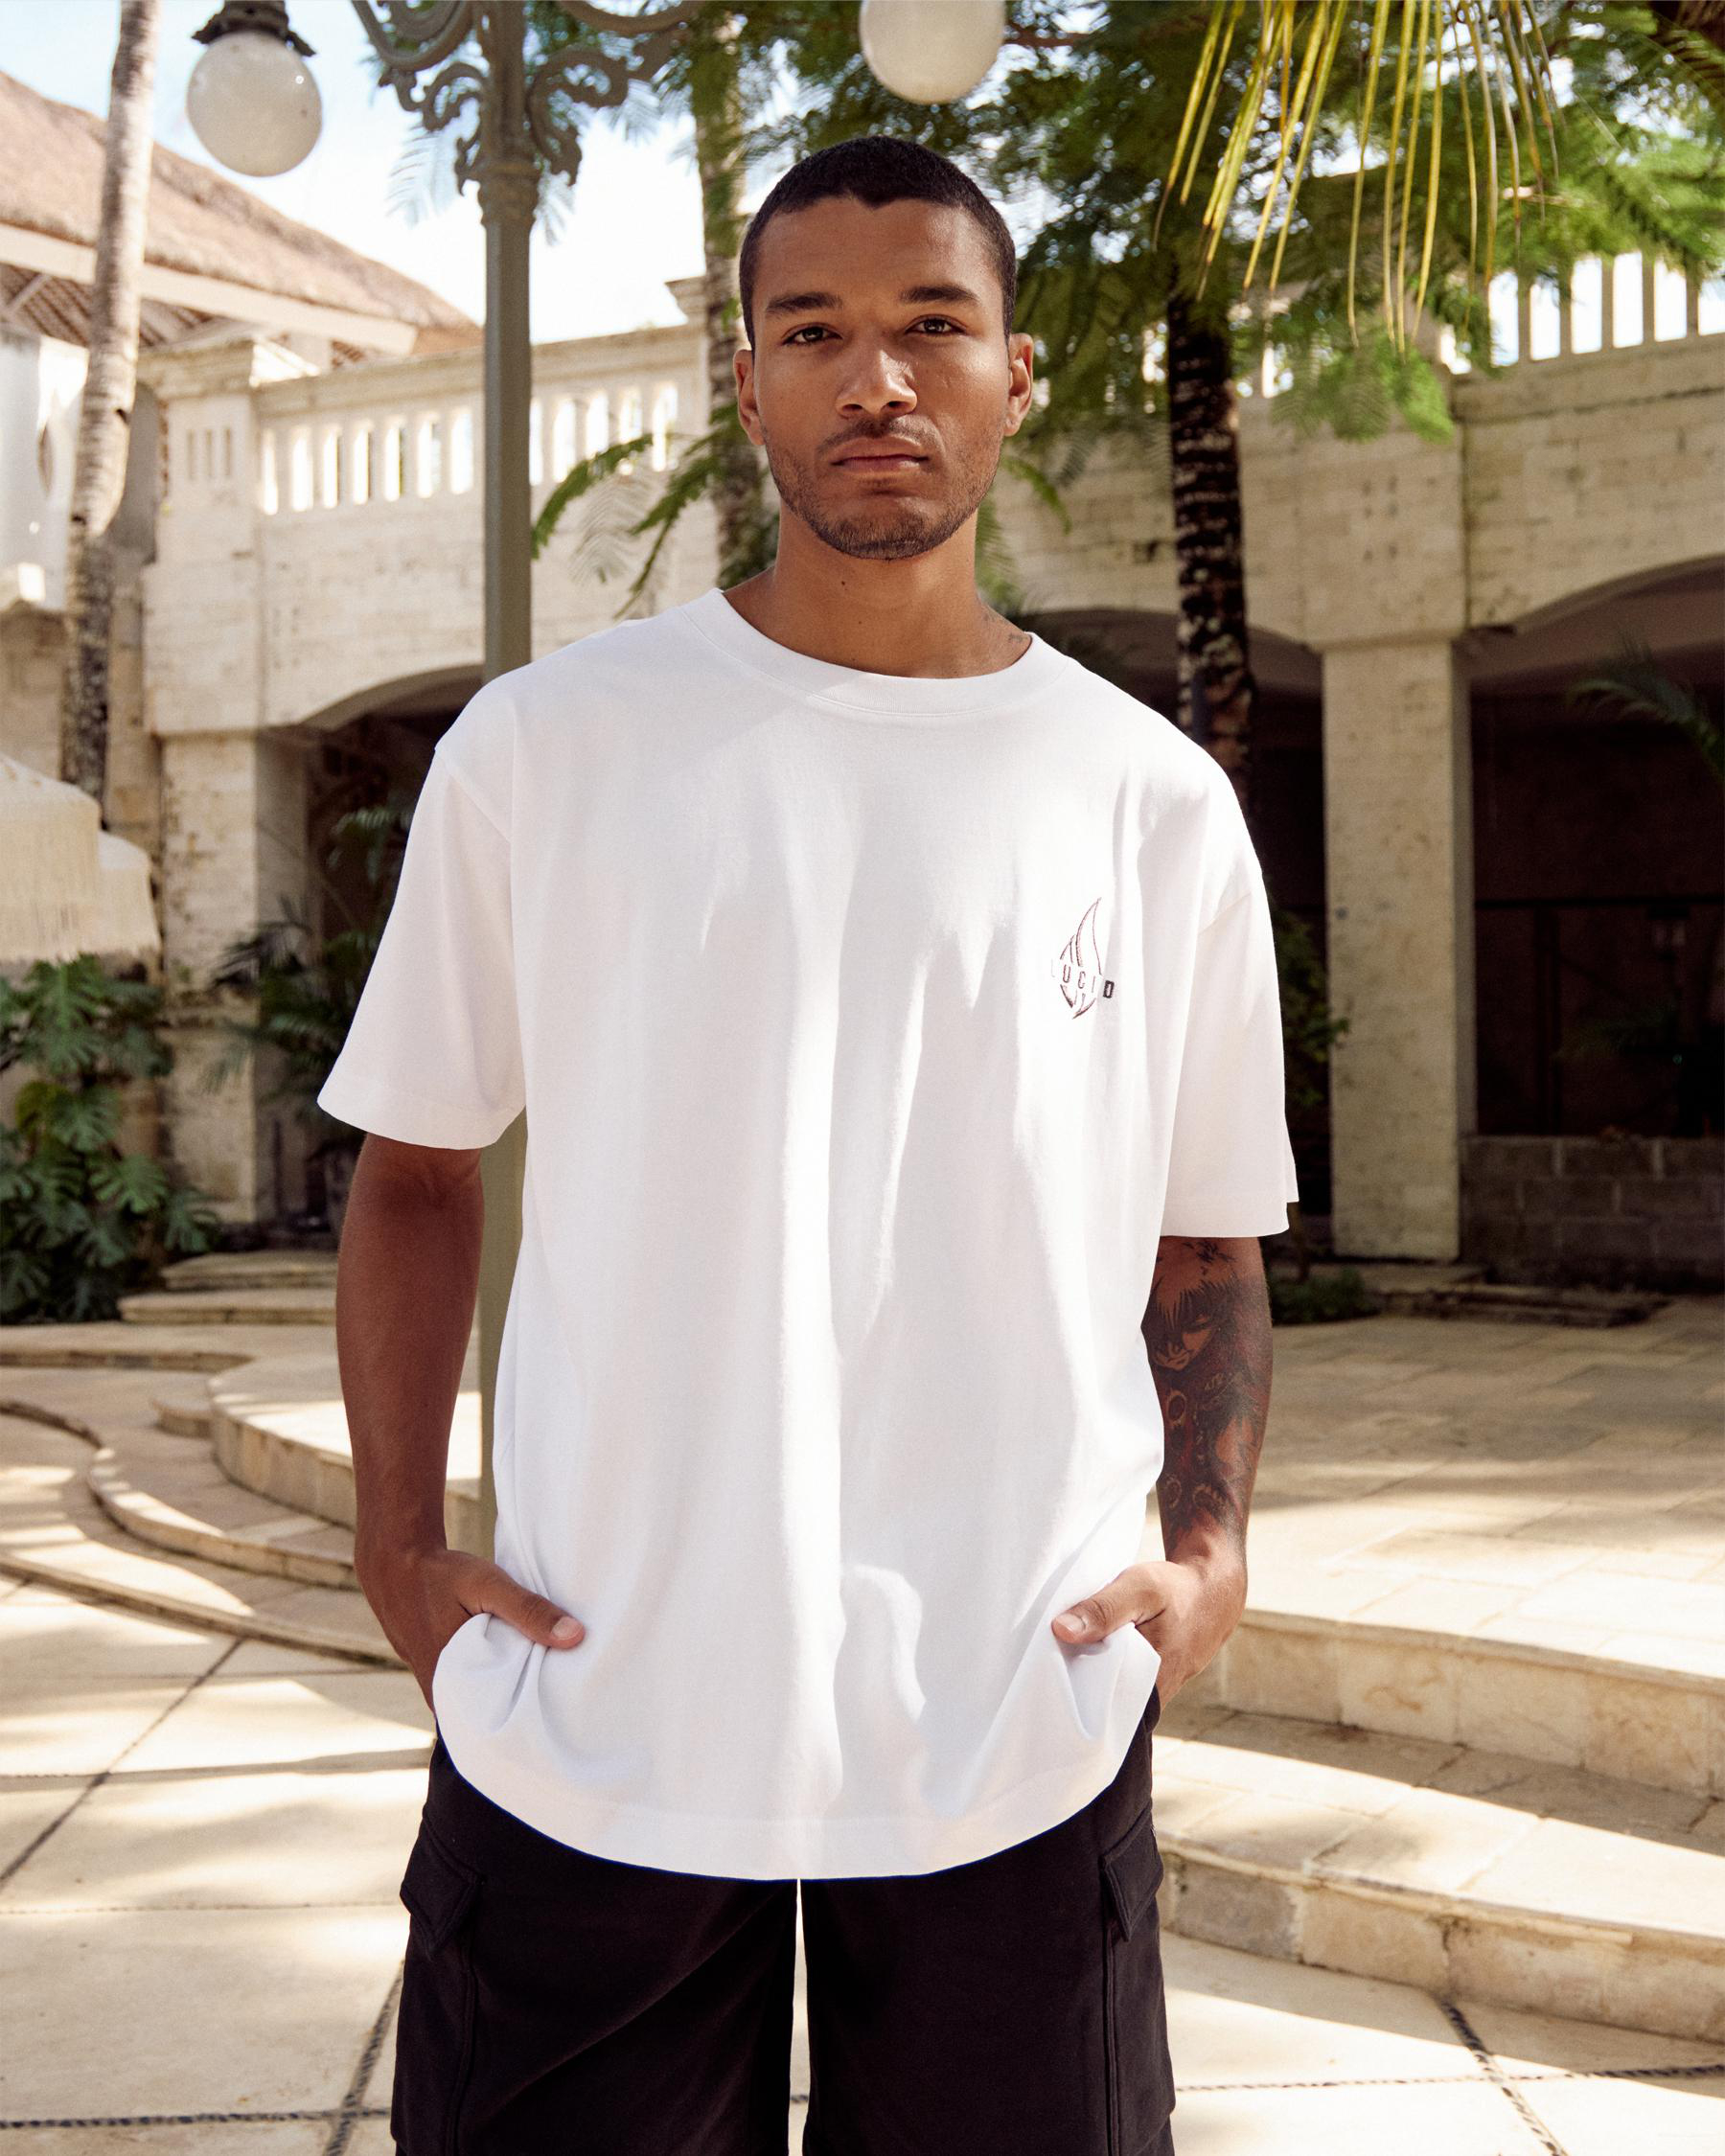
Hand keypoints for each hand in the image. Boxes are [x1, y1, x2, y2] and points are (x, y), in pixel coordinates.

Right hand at [356, 1543, 585, 1710]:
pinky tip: (517, 1663)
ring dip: (507, 1690)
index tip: (563, 1711)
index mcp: (451, 1688)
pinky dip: (492, 1677)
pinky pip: (471, 1686)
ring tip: (546, 1681)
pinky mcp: (437, 1674)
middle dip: (523, 1707)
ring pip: (481, 1701)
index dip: (530, 1720)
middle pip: (491, 1715)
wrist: (394, 1564)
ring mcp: (436, 1687)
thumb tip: (575, 1637)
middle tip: (563, 1698)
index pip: (497, 1726)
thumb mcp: (488, 1585)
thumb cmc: (440, 1576)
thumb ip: (529, 1610)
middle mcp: (440, 1697)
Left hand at [1050, 1556, 1246, 1707]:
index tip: (1042, 1678)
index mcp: (1149, 1682)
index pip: (1097, 1707)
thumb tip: (1061, 1630)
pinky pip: (1119, 1688)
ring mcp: (1154, 1694)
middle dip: (1073, 1689)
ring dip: (1087, 1680)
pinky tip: (1085, 1656)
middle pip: (1100, 1704)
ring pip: (1110, 1697)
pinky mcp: (1153, 1685)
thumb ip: (1103, 1609)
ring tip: (1060, 1660)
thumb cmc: (1175, 1590)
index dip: (1067, 1694)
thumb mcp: (1139, 1588)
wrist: (1213, 1593)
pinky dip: (1102, 1674)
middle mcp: (1153, 1698)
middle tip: (1043, 1668)